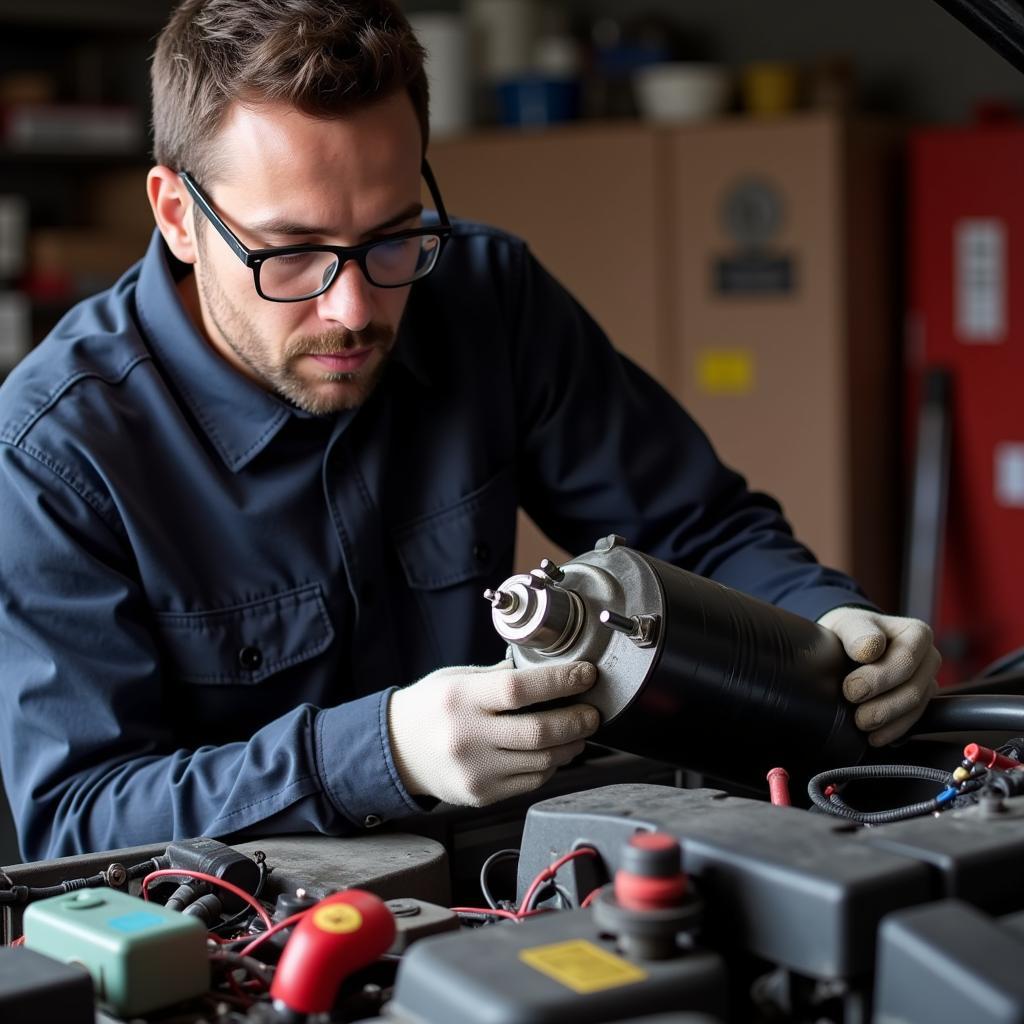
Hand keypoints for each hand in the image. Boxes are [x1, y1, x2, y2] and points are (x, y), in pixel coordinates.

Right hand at [386, 659, 599, 806]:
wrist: (396, 750)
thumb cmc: (431, 707)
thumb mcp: (457, 678)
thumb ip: (500, 675)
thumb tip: (550, 670)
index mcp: (461, 698)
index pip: (520, 689)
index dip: (561, 682)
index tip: (585, 675)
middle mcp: (467, 736)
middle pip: (538, 731)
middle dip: (577, 720)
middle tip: (592, 711)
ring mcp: (475, 770)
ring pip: (542, 760)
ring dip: (571, 745)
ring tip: (580, 732)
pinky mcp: (481, 794)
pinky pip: (531, 781)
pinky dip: (551, 765)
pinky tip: (555, 752)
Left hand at [817, 607, 939, 746]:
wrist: (848, 646)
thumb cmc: (852, 632)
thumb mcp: (850, 623)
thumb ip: (858, 632)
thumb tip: (868, 649)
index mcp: (918, 634)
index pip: (906, 660)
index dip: (878, 677)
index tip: (851, 688)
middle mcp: (929, 659)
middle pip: (913, 689)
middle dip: (882, 704)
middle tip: (854, 709)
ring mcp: (926, 683)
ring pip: (915, 708)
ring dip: (886, 720)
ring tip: (860, 723)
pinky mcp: (919, 704)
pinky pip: (913, 722)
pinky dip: (892, 732)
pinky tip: (873, 737)